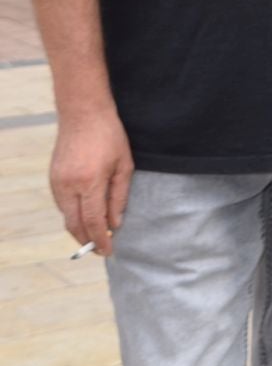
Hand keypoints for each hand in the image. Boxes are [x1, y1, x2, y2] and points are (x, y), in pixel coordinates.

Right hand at [49, 107, 132, 256]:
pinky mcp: (52, 178)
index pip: (94, 221)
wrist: (83, 114)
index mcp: (90, 182)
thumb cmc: (110, 137)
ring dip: (79, 229)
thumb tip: (115, 223)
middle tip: (100, 250)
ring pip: (66, 216)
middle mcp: (69, 186)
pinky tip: (85, 217)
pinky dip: (73, 215)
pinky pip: (62, 205)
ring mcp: (57, 182)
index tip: (108, 251)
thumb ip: (119, 197)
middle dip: (87, 240)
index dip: (101, 239)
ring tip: (96, 236)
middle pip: (75, 224)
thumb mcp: (124, 165)